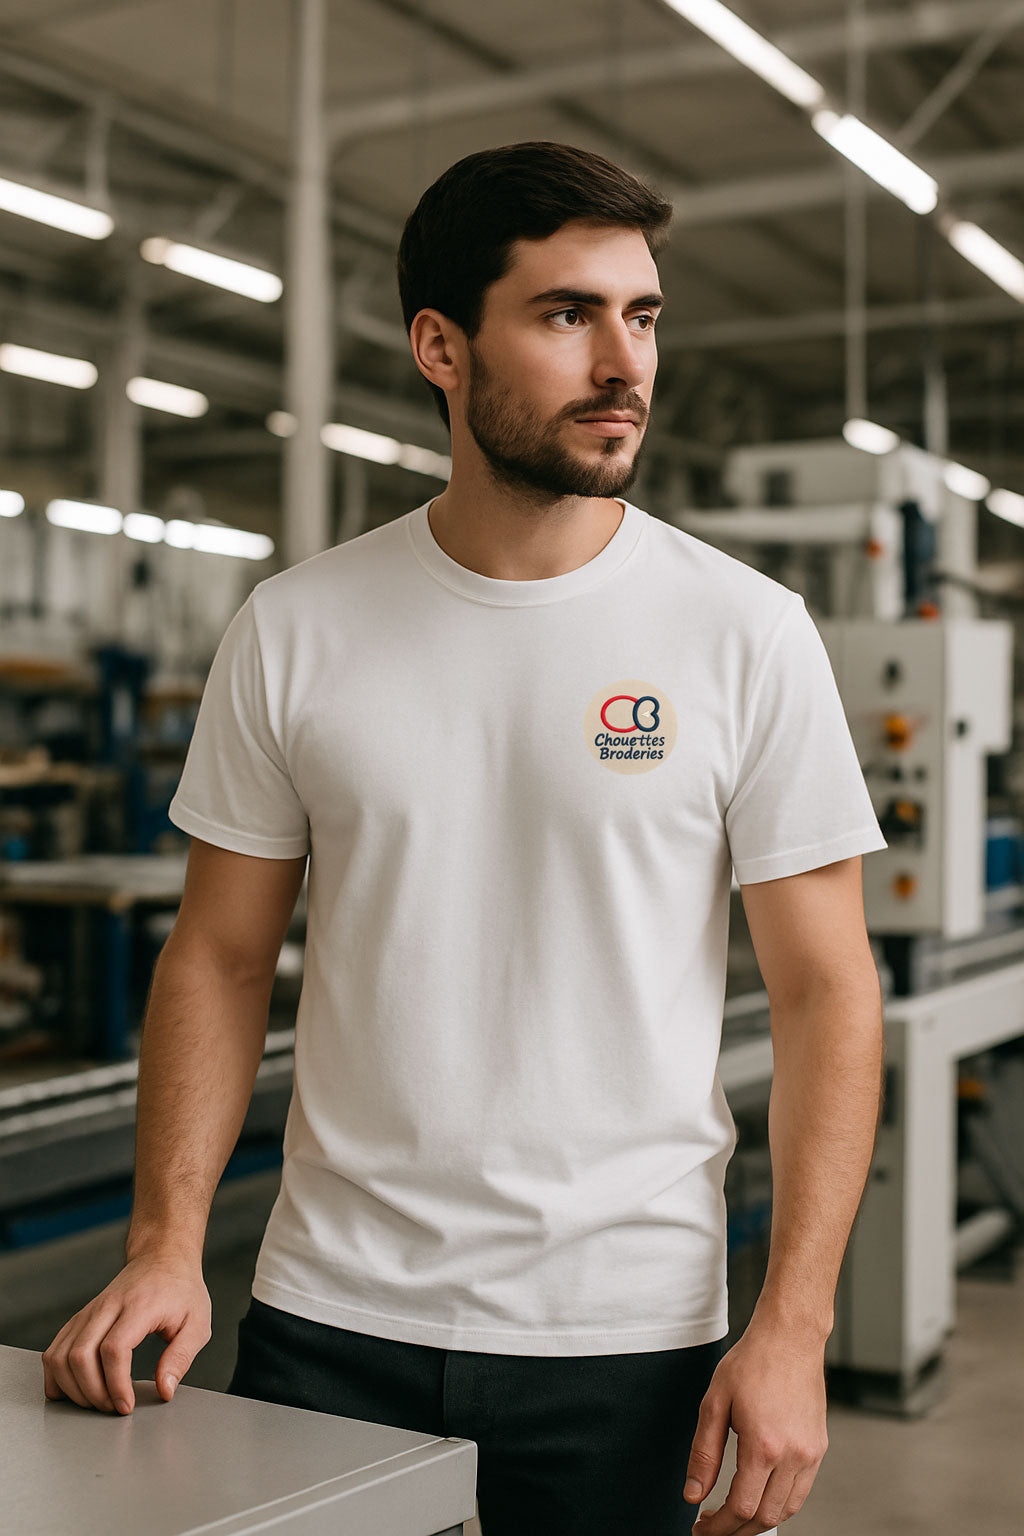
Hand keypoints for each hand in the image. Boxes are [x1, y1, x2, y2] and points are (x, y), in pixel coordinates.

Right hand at [41, 1253, 210, 1414]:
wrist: (162, 1257)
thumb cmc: (181, 1290)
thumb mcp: (198, 1322)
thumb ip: (181, 1357)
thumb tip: (164, 1391)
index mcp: (139, 1306)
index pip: (114, 1349)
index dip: (116, 1384)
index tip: (126, 1405)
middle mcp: (108, 1306)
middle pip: (80, 1355)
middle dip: (92, 1393)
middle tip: (113, 1407)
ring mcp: (89, 1311)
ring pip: (60, 1355)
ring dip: (72, 1388)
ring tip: (97, 1400)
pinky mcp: (79, 1318)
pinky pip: (53, 1350)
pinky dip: (56, 1376)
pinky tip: (74, 1389)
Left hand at [684, 1319, 828, 1533]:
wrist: (790, 1337)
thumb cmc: (753, 1362)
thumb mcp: (714, 1402)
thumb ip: (704, 1453)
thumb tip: (693, 1493)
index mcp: (764, 1445)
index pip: (741, 1507)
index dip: (718, 1527)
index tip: (702, 1528)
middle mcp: (793, 1455)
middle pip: (765, 1517)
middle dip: (736, 1531)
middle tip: (713, 1527)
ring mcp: (810, 1454)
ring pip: (786, 1510)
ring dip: (759, 1522)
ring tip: (734, 1518)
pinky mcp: (819, 1448)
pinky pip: (801, 1492)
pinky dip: (780, 1505)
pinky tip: (760, 1497)